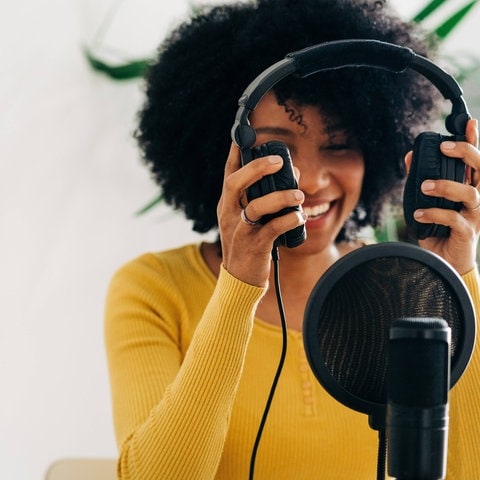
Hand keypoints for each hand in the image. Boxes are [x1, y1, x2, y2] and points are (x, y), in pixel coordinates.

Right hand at [217, 143, 305, 286]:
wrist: (239, 279)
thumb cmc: (247, 244)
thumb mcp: (244, 219)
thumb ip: (258, 199)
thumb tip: (289, 178)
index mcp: (227, 204)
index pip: (229, 173)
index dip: (236, 152)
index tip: (245, 133)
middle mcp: (229, 214)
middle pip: (235, 183)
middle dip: (257, 168)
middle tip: (278, 161)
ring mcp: (239, 230)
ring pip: (255, 207)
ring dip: (280, 197)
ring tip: (299, 196)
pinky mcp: (253, 246)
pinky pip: (272, 229)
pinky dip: (288, 221)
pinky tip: (299, 218)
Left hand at [405, 119, 479, 273]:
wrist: (445, 262)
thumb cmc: (438, 229)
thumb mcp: (427, 201)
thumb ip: (420, 179)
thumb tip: (409, 156)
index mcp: (469, 187)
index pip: (475, 161)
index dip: (474, 141)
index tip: (470, 123)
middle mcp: (477, 198)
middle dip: (466, 153)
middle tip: (443, 147)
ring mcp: (475, 215)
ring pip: (471, 193)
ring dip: (447, 186)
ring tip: (424, 186)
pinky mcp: (468, 232)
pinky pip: (454, 219)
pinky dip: (434, 214)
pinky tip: (418, 214)